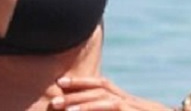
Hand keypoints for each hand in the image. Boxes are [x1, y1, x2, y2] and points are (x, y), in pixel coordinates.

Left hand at [49, 75, 174, 110]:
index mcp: (127, 100)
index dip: (81, 82)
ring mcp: (136, 106)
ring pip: (107, 100)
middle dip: (76, 93)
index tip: (61, 83)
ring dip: (85, 104)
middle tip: (54, 100)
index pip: (102, 84)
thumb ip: (117, 107)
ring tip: (66, 110)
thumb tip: (98, 107)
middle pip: (100, 90)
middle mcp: (130, 100)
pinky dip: (100, 110)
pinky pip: (117, 109)